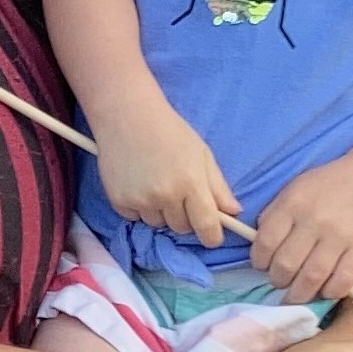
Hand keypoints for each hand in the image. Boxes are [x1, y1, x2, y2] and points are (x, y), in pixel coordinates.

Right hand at [93, 97, 239, 245]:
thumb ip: (219, 186)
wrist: (127, 114)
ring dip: (160, 212)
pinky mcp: (119, 200)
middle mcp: (166, 194)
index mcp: (191, 182)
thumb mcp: (202, 153)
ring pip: (157, 224)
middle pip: (182, 228)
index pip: (207, 227)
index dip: (212, 237)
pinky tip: (137, 184)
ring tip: (155, 183)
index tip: (211, 236)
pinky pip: (134, 218)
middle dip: (184, 217)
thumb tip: (234, 212)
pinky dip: (138, 207)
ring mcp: (140, 199)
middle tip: (178, 192)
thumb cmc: (170, 131)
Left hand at [251, 155, 352, 301]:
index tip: (262, 266)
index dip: (259, 261)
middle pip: (286, 264)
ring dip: (300, 294)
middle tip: (280, 282)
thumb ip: (275, 214)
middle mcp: (314, 220)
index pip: (265, 242)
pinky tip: (324, 290)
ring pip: (312, 278)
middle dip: (278, 280)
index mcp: (293, 204)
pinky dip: (330, 293)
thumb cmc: (327, 186)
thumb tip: (258, 244)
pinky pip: (343, 281)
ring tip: (296, 295)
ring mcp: (340, 236)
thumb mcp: (294, 189)